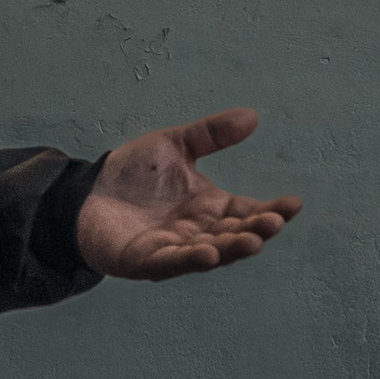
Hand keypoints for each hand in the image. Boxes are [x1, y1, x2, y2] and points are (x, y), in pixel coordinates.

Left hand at [75, 108, 302, 281]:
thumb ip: (210, 134)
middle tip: (276, 222)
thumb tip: (252, 116)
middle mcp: (198, 231)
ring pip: (211, 252)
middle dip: (257, 230)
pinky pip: (172, 262)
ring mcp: (174, 248)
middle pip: (235, 234)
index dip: (272, 210)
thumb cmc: (132, 173)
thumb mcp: (174, 144)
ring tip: (254, 241)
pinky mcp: (145, 261)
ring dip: (232, 248)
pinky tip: (209, 255)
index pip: (248, 211)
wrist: (85, 191)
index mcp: (209, 206)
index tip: (294, 203)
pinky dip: (191, 260)